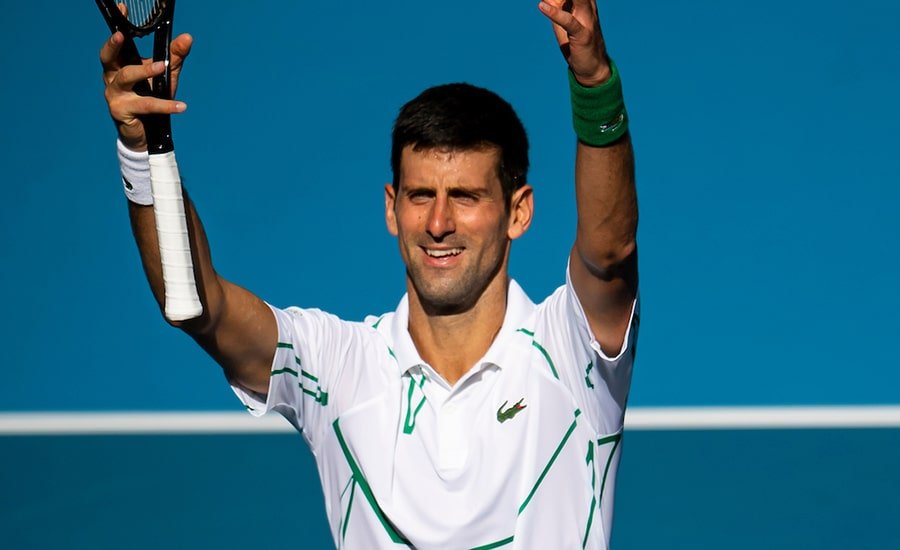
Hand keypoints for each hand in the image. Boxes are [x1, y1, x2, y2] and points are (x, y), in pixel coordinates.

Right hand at [99, 32, 192, 150]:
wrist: (148, 134)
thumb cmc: (152, 100)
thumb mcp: (166, 77)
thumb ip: (174, 57)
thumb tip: (187, 37)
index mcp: (119, 66)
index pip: (117, 44)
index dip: (117, 29)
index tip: (122, 10)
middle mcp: (112, 77)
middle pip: (108, 57)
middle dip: (114, 45)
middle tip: (122, 35)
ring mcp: (114, 94)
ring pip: (126, 77)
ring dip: (144, 71)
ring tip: (162, 67)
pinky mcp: (121, 111)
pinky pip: (145, 105)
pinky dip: (165, 105)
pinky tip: (181, 106)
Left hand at [538, 0, 610, 86]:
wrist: (593, 69)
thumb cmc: (577, 44)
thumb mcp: (563, 24)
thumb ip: (556, 9)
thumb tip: (544, 1)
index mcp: (586, 4)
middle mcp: (589, 9)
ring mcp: (588, 21)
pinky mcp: (583, 35)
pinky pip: (568, 21)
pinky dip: (555, 13)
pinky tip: (541, 6)